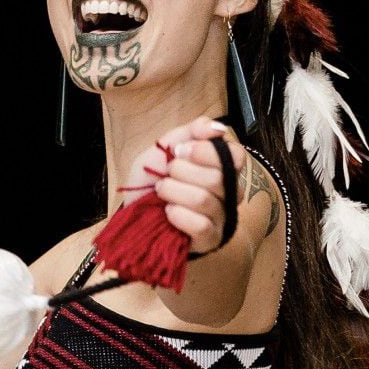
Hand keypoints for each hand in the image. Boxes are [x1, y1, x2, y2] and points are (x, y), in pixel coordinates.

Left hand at [127, 117, 241, 255]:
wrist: (133, 208)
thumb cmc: (154, 177)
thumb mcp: (167, 146)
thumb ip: (193, 131)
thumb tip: (219, 129)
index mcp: (223, 167)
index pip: (235, 155)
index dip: (204, 152)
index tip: (179, 151)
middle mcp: (229, 192)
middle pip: (217, 178)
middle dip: (181, 172)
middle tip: (166, 175)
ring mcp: (222, 217)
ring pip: (204, 200)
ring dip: (173, 192)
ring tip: (161, 193)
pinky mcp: (210, 239)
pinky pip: (201, 225)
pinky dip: (178, 215)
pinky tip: (168, 213)